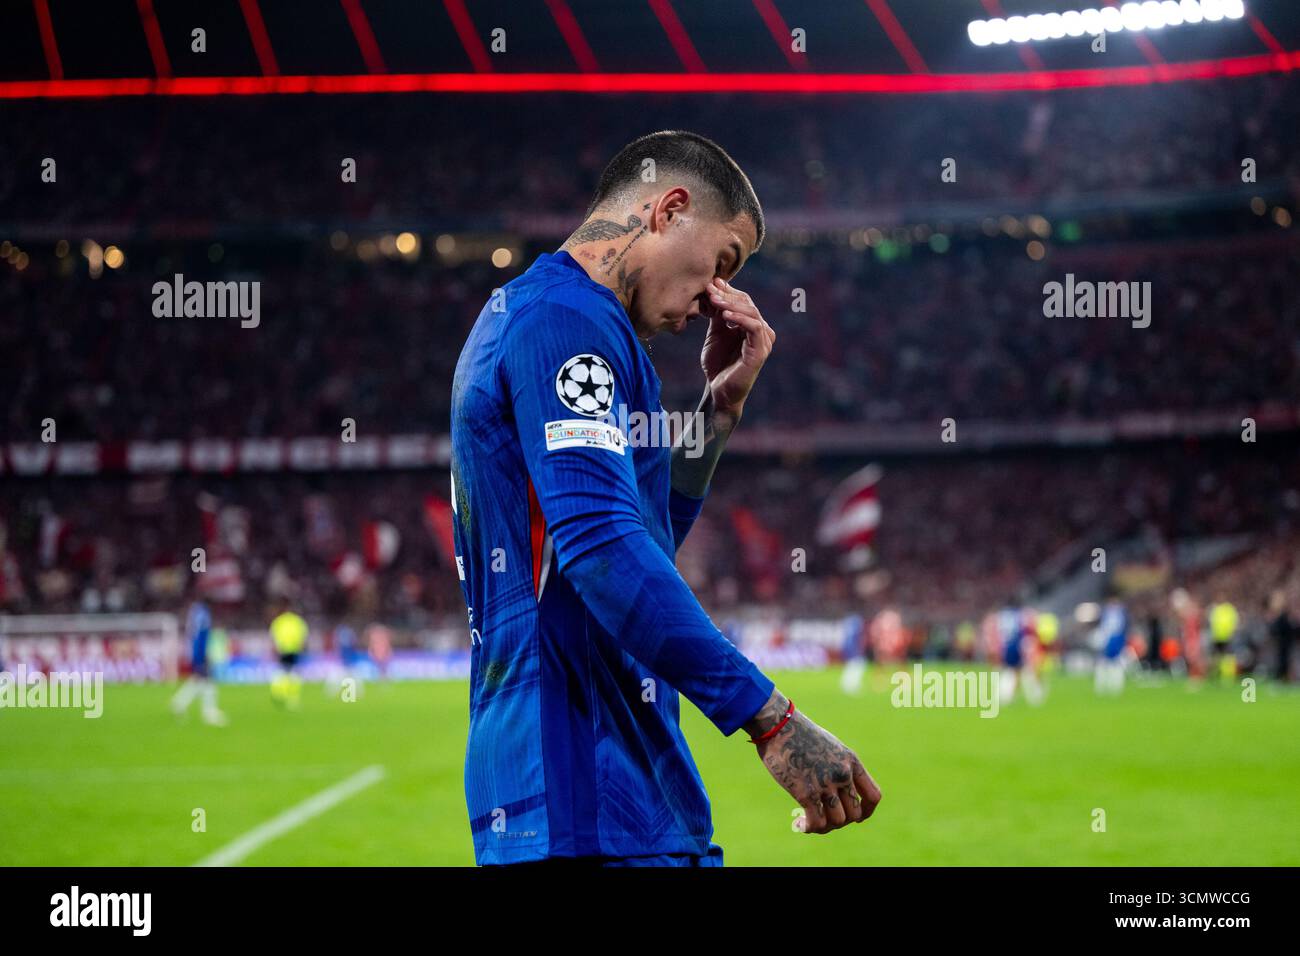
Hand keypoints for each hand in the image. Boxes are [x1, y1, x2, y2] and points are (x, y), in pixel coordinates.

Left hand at [699, 277, 774, 418]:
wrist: (718, 391)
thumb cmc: (718, 363)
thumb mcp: (715, 333)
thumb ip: (718, 314)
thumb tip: (714, 288)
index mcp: (753, 325)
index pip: (744, 300)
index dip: (728, 291)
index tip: (711, 283)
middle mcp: (762, 330)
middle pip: (748, 304)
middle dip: (727, 295)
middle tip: (710, 288)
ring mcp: (764, 341)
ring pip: (751, 313)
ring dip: (731, 304)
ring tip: (714, 300)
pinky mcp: (761, 351)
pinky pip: (753, 328)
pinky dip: (740, 319)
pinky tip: (725, 316)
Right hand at [745, 691, 881, 833]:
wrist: (780, 725)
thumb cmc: (800, 734)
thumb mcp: (831, 746)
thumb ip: (839, 767)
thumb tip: (838, 793)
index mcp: (851, 762)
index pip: (873, 796)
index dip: (866, 812)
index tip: (856, 817)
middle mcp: (843, 774)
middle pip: (854, 814)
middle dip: (840, 821)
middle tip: (823, 816)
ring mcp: (825, 784)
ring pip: (837, 821)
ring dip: (824, 826)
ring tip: (809, 821)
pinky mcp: (805, 792)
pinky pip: (816, 823)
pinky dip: (809, 828)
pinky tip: (799, 824)